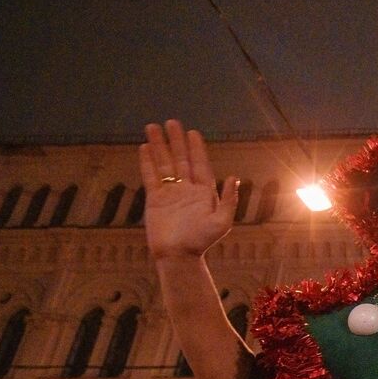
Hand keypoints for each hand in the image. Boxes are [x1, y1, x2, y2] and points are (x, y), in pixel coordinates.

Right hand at [139, 120, 239, 261]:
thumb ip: (229, 200)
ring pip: (164, 163)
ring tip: (153, 127)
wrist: (178, 256)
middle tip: (172, 122)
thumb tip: (233, 178)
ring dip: (159, 146)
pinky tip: (144, 147)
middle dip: (176, 141)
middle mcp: (187, 190)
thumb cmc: (202, 242)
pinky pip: (150, 176)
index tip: (192, 132)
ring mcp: (170, 193)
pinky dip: (147, 162)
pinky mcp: (154, 199)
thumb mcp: (222, 222)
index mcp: (204, 193)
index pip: (199, 164)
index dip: (196, 148)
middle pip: (181, 159)